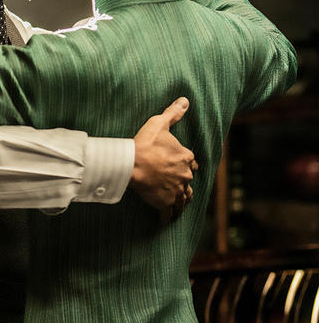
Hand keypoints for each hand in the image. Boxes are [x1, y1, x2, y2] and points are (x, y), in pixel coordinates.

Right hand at [129, 97, 198, 221]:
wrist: (131, 164)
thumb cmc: (145, 144)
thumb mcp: (159, 124)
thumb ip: (173, 113)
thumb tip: (185, 100)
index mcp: (186, 158)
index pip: (191, 163)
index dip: (186, 164)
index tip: (180, 165)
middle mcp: (185, 176)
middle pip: (188, 181)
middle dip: (183, 183)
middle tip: (176, 185)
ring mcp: (176, 191)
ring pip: (184, 199)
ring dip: (181, 201)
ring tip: (178, 204)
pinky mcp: (166, 203)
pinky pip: (169, 214)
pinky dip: (168, 218)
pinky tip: (165, 222)